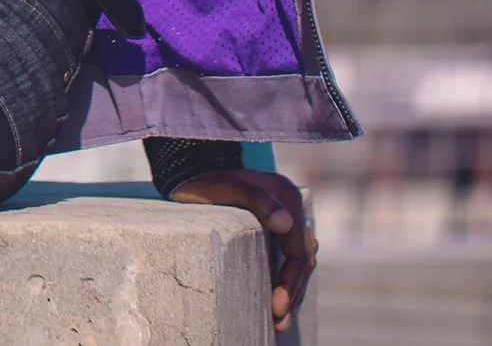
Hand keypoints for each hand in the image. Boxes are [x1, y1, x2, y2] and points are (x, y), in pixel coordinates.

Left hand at [169, 167, 314, 330]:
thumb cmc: (205, 180)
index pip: (298, 248)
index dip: (290, 280)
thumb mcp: (226, 187)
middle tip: (278, 321)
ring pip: (296, 262)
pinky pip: (285, 259)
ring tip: (279, 322)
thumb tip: (286, 223)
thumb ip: (257, 201)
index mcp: (287, 197)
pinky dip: (284, 280)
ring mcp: (283, 219)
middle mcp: (291, 209)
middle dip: (292, 293)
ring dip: (291, 292)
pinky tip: (278, 301)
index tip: (278, 305)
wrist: (190, 170)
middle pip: (301, 259)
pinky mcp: (272, 229)